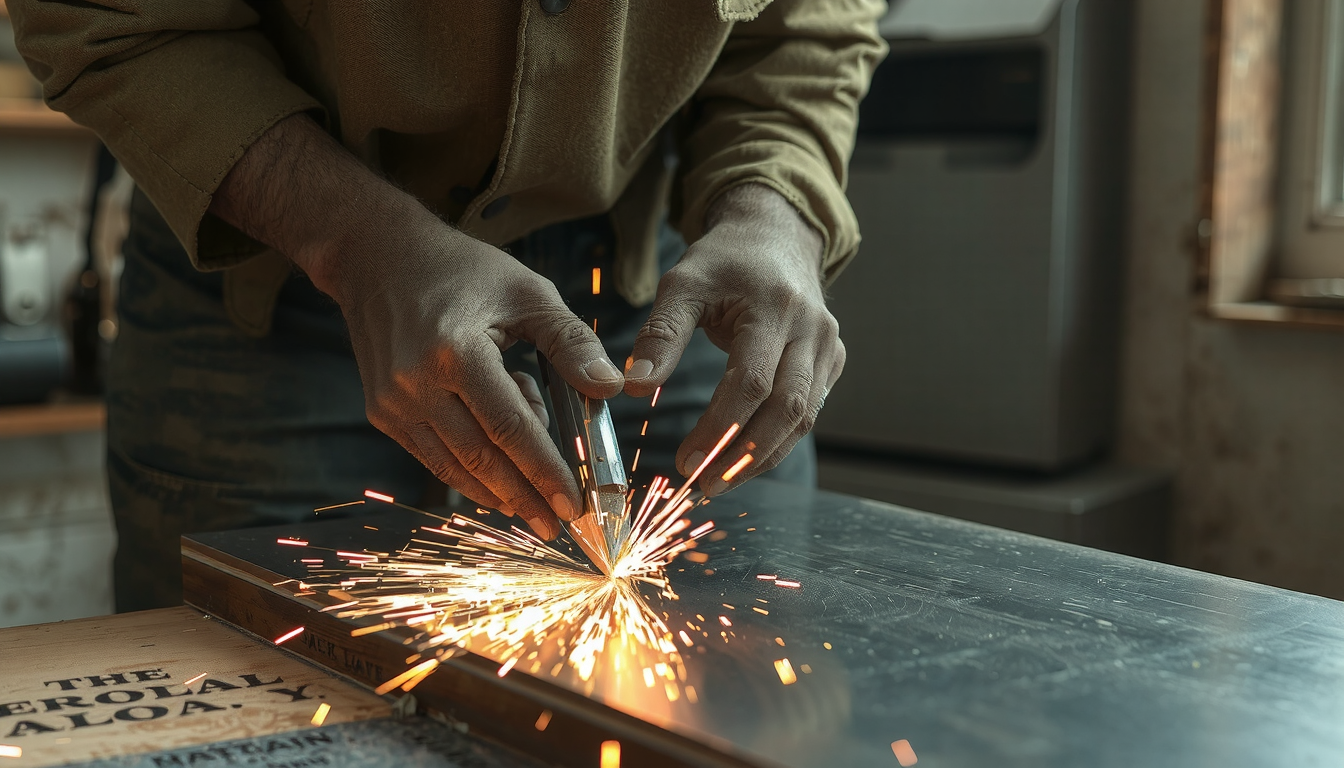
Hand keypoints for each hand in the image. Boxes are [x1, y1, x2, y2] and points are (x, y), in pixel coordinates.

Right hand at [209, 115, 623, 538]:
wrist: (376, 256)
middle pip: (481, 457)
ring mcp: (393, 401)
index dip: (544, 471)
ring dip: (497, 495)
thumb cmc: (461, 269)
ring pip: (453, 466)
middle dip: (524, 496)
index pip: (510, 427)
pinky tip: (497, 490)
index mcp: (456, 350)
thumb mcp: (526, 291)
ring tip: (534, 514)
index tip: (574, 503)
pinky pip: (431, 456)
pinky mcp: (382, 411)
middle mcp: (417, 382)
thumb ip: (570, 342)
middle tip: (559, 523)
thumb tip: (612, 388)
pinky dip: (467, 476)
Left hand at [623, 184, 843, 494]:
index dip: (719, 428)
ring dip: (761, 458)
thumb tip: (630, 387)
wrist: (775, 236)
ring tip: (718, 483)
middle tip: (702, 485)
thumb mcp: (682, 284)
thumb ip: (659, 335)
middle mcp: (811, 330)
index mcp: (774, 309)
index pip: (751, 382)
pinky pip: (809, 413)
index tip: (684, 462)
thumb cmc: (724, 261)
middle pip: (787, 410)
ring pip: (804, 419)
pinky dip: (777, 442)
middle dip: (743, 456)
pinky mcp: (832, 361)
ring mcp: (828, 347)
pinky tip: (742, 461)